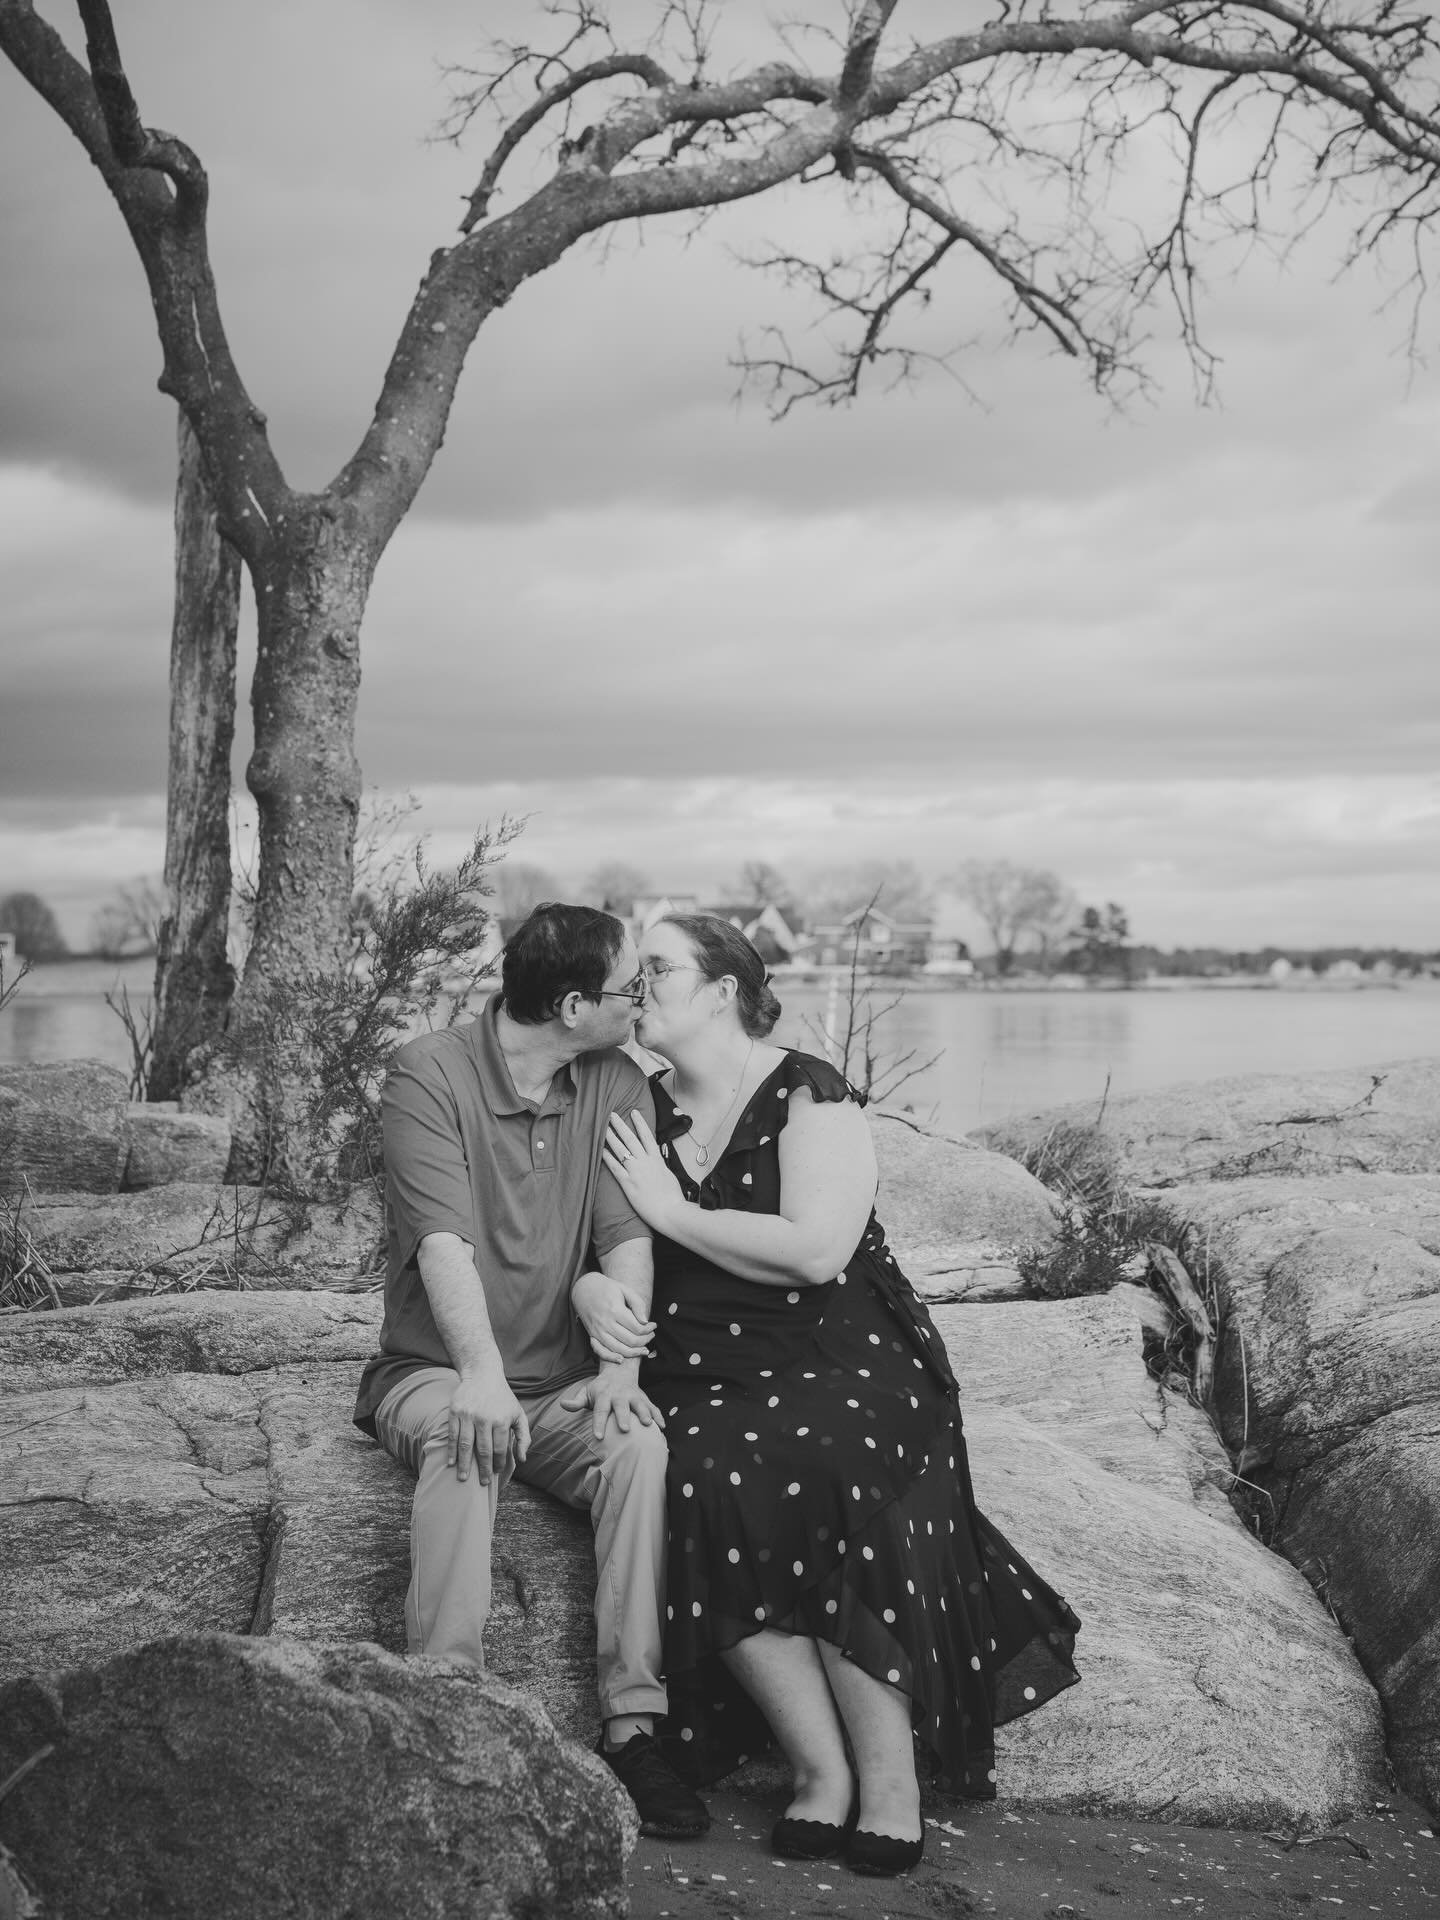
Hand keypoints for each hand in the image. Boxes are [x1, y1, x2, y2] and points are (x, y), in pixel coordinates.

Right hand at [447, 1366, 529, 1485]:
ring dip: (464, 1464)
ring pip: (466, 1445)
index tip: (495, 1473)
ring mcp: (469, 1415)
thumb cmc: (503, 1398)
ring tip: (463, 1479)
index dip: (498, 1464)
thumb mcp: (518, 1414)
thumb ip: (524, 1437)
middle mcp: (485, 1418)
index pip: (500, 1449)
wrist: (483, 1374)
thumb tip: (522, 1460)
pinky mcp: (455, 1411)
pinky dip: (451, 1451)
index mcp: (502, 1420)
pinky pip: (453, 1435)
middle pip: (483, 1450)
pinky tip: (451, 1463)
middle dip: (482, 1469)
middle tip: (481, 1483)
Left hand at [561, 1371, 666, 1441]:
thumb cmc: (600, 1388)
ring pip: (640, 1404)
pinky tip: (662, 1426)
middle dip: (623, 1416)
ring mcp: (633, 1396)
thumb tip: (563, 1404)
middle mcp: (620, 1396)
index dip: (598, 1423)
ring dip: (644, 1413)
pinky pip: (653, 1407)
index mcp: (604, 1396)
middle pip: (621, 1406)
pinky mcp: (644, 1399)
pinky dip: (658, 1415)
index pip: (600, 1411)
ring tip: (647, 1424)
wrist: (619, 1370)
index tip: (598, 1436)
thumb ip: (577, 1401)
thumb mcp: (587, 1392)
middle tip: (624, 1428)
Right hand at [573, 1269, 655, 1364]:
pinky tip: (622, 1359)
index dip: (649, 1329)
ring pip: (619, 1349)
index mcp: (615, 1310)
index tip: (654, 1325)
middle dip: (645, 1340)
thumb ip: (637, 1304)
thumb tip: (645, 1321)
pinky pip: (600, 1352)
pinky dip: (611, 1358)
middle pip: (630, 1340)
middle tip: (651, 1335)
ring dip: (634, 1352)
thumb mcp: (624, 1289)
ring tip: (644, 1349)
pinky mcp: (592, 1335)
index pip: (637, 1328)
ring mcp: (597, 1331)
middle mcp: (605, 1323)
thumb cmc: (607, 1288)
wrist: (583, 1288)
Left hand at [604, 1110, 684, 1230]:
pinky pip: (615, 1168)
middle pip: (631, 1139)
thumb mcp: (668, 1175)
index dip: (640, 1123)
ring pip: (621, 1150)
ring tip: (604, 1128)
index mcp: (657, 1160)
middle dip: (621, 1126)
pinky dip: (608, 1158)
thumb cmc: (672, 1197)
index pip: (647, 1136)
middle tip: (612, 1115)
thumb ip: (660, 1166)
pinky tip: (601, 1150)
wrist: (670, 1211)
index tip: (634, 1112)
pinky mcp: (628, 1184)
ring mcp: (636, 1172)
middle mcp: (645, 1162)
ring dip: (612, 1138)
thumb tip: (655, 1160)